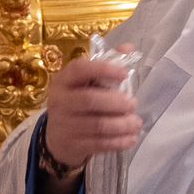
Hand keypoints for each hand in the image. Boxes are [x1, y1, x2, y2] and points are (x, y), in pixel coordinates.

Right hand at [41, 53, 140, 171]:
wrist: (57, 138)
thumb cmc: (77, 103)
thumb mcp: (85, 82)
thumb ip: (106, 64)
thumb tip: (129, 48)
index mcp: (63, 80)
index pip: (80, 69)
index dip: (103, 69)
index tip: (125, 74)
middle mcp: (60, 101)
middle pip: (90, 100)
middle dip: (117, 102)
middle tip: (133, 104)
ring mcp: (65, 125)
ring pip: (98, 125)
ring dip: (122, 124)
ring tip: (136, 122)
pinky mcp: (73, 145)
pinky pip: (100, 143)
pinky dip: (119, 142)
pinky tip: (131, 138)